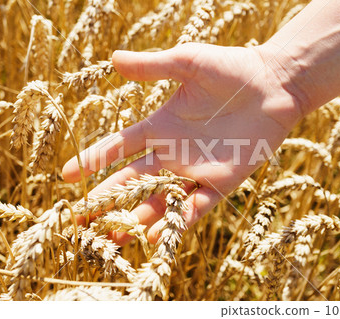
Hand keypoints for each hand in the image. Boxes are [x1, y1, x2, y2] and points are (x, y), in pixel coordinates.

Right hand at [62, 43, 302, 244]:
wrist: (273, 84)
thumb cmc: (230, 68)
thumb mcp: (186, 62)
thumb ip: (152, 67)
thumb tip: (114, 59)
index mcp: (160, 127)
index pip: (119, 147)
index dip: (93, 161)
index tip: (66, 176)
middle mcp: (172, 153)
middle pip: (132, 181)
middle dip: (107, 200)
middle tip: (81, 221)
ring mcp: (195, 170)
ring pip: (160, 199)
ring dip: (137, 218)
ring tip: (113, 237)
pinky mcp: (221, 182)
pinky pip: (195, 207)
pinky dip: (178, 222)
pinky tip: (156, 237)